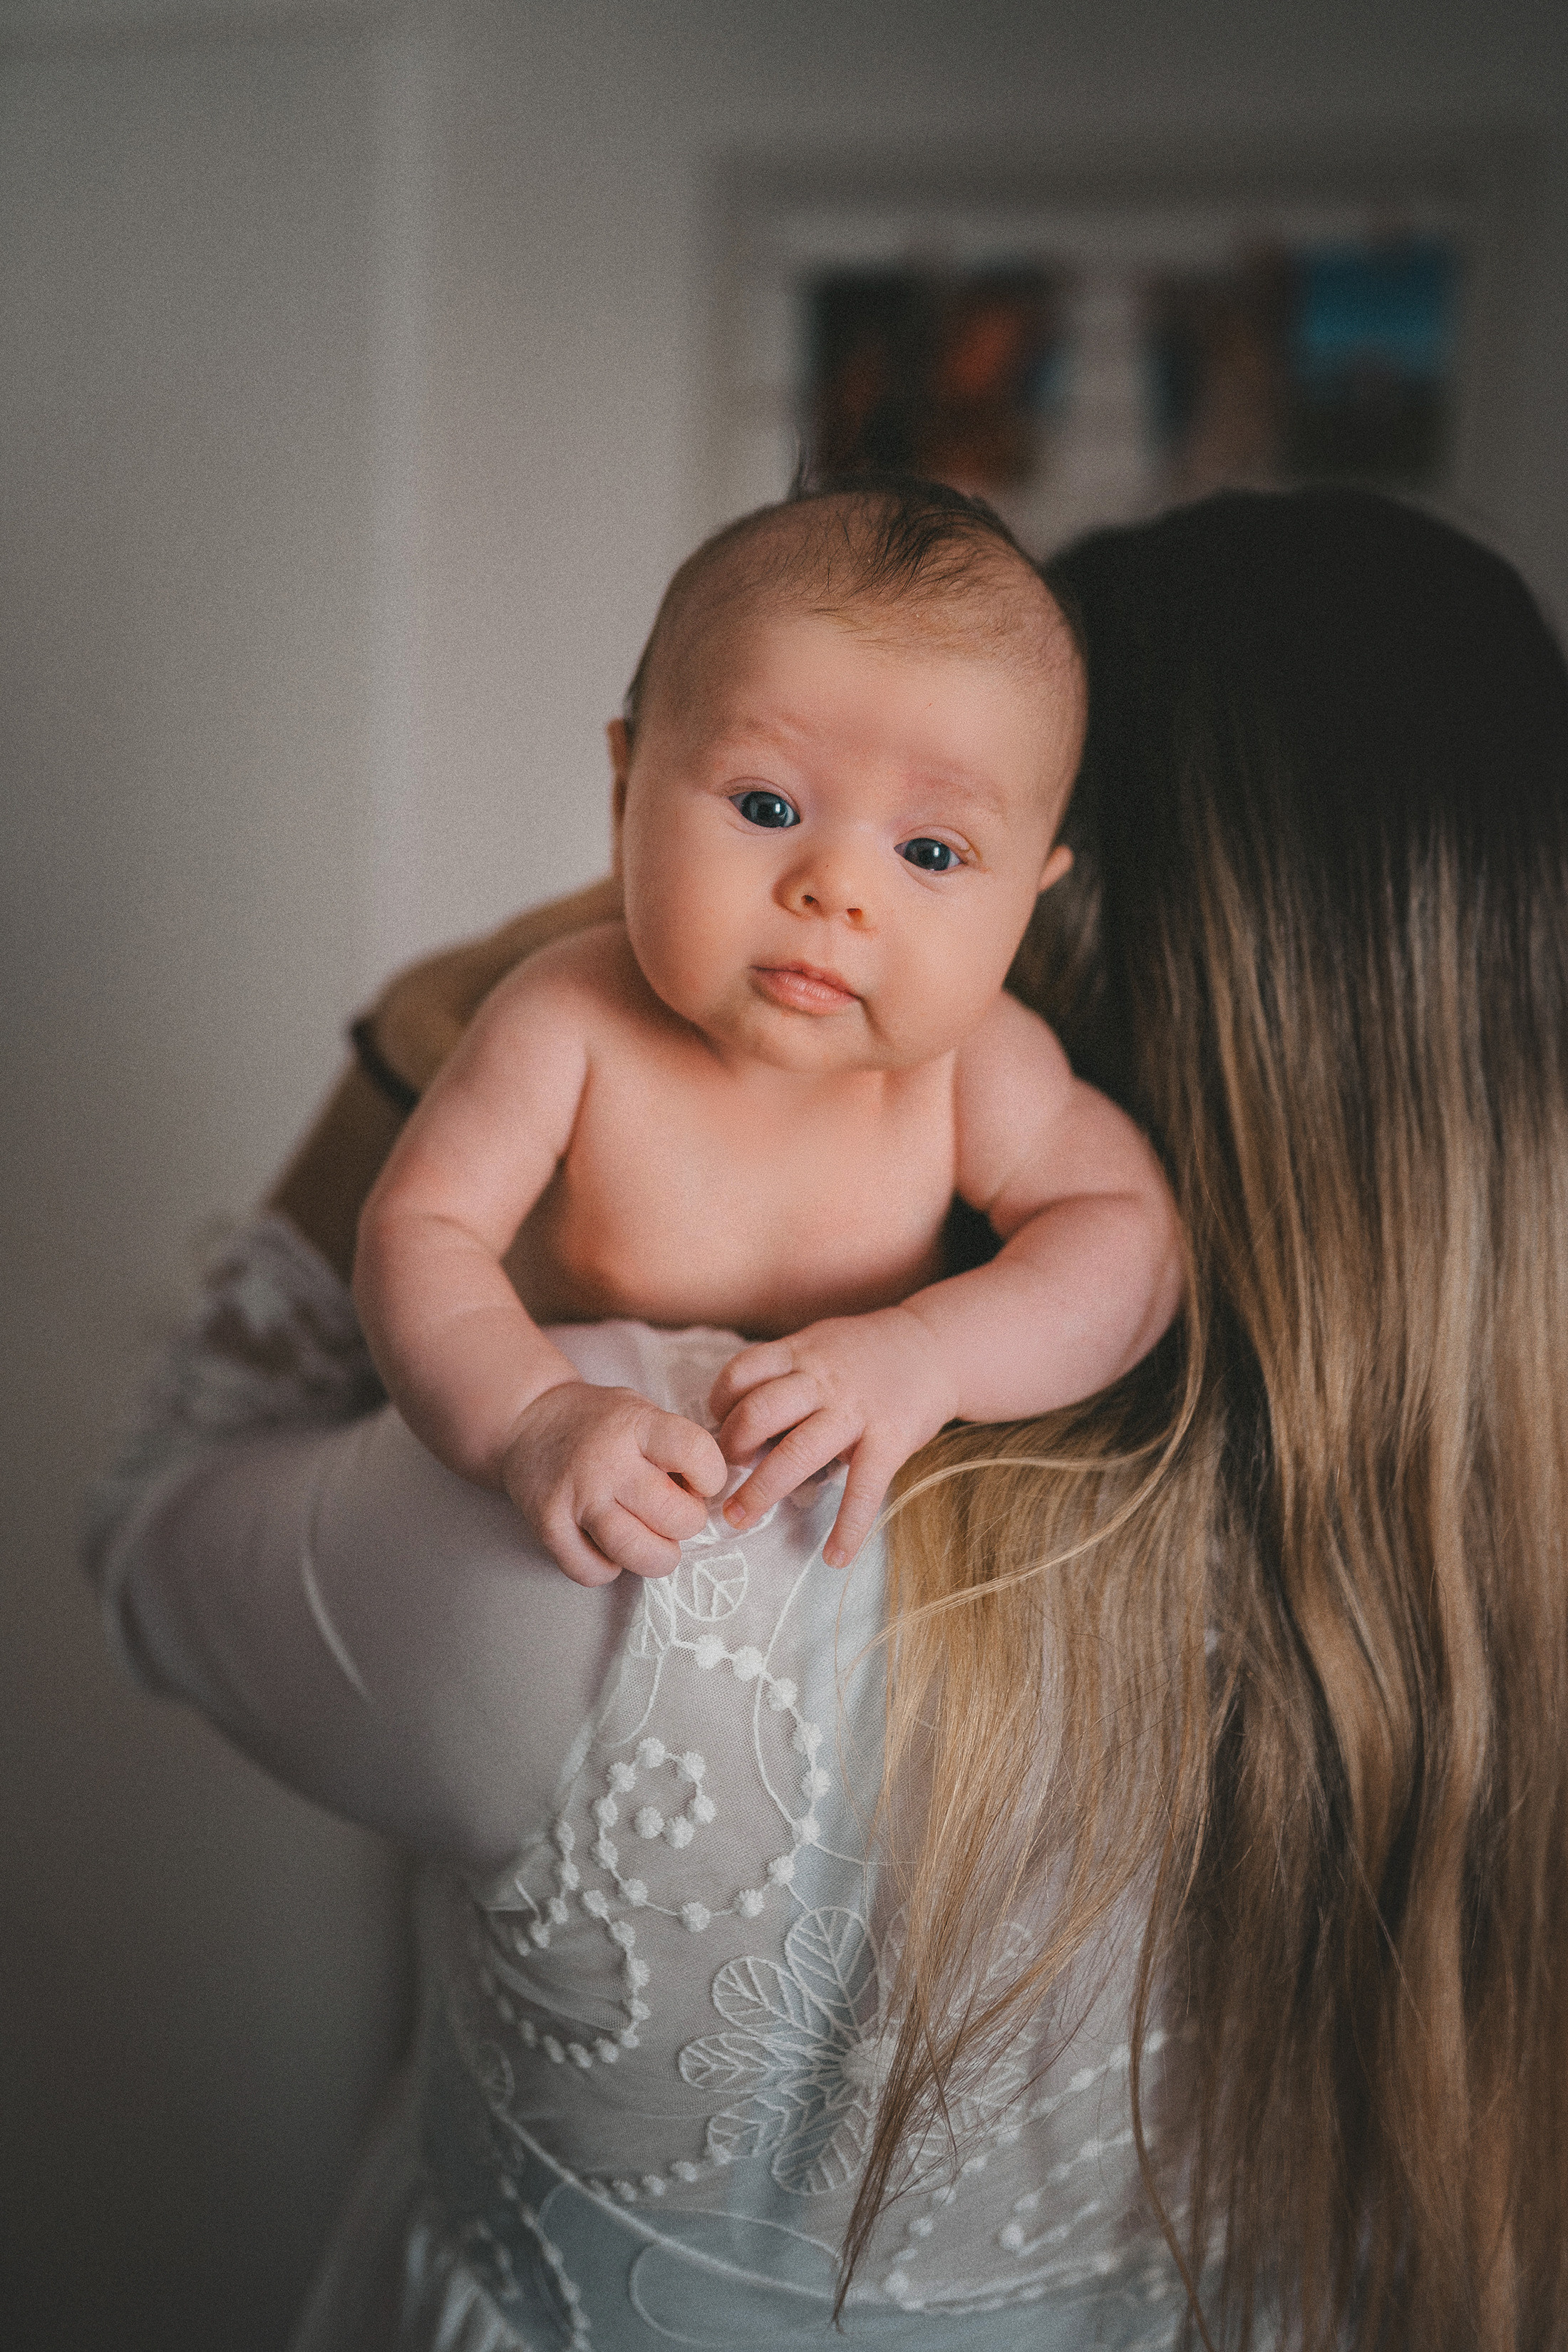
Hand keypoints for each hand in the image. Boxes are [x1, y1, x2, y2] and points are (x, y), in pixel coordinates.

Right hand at [499, 1380, 726, 1586]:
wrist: (526, 1420)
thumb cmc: (598, 1422)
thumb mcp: (641, 1411)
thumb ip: (675, 1446)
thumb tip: (712, 1497)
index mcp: (637, 1425)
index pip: (698, 1455)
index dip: (712, 1477)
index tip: (700, 1481)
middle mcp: (608, 1461)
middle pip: (676, 1517)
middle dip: (688, 1523)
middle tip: (674, 1514)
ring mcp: (576, 1496)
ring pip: (638, 1552)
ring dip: (657, 1556)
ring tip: (652, 1540)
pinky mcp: (548, 1526)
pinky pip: (593, 1572)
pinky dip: (608, 1569)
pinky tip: (608, 1547)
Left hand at [708, 1309, 957, 1567]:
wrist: (935, 1348)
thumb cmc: (866, 1353)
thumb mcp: (819, 1344)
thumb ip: (784, 1374)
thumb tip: (738, 1419)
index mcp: (801, 1353)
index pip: (742, 1372)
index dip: (720, 1402)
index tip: (717, 1425)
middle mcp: (823, 1379)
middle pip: (759, 1413)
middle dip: (731, 1449)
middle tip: (721, 1478)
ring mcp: (856, 1410)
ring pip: (797, 1451)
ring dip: (761, 1490)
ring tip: (739, 1518)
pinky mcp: (890, 1438)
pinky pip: (863, 1489)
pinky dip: (848, 1528)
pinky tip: (834, 1557)